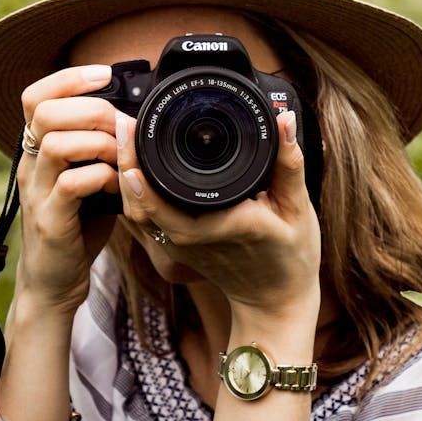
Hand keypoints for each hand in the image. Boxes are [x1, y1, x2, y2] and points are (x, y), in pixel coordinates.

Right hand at [15, 63, 123, 314]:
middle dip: (91, 109)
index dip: (68, 78)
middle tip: (120, 125)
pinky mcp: (49, 220)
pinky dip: (101, 177)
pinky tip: (116, 186)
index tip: (104, 73)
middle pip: (44, 112)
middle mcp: (29, 166)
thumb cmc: (76, 226)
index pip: (35, 96)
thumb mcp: (88, 179)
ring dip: (98, 143)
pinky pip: (71, 184)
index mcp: (37, 150)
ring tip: (120, 157)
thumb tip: (135, 121)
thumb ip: (101, 150)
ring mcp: (36, 192)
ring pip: (56, 143)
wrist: (53, 282)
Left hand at [116, 110, 321, 320]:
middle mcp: (194, 240)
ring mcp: (180, 247)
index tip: (133, 135)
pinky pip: (145, 219)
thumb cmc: (291, 257)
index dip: (142, 176)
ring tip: (125, 136)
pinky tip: (133, 164)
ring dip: (124, 175)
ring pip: (137, 213)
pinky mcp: (175, 249)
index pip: (169, 205)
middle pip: (141, 205)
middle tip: (123, 123)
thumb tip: (283, 119)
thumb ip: (289, 162)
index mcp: (223, 227)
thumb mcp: (298, 208)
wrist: (275, 301)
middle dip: (125, 163)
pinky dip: (134, 192)